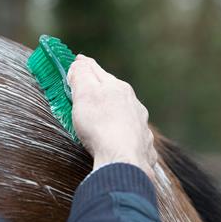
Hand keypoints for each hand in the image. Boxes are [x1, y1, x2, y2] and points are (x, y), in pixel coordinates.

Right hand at [67, 55, 156, 176]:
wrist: (123, 160)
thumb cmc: (100, 126)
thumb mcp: (84, 95)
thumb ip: (81, 76)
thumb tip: (80, 63)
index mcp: (117, 88)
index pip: (97, 70)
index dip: (84, 65)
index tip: (77, 61)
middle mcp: (133, 102)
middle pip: (112, 90)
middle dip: (100, 87)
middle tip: (86, 88)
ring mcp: (140, 123)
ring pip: (125, 110)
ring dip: (114, 109)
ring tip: (102, 114)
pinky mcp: (142, 143)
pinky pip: (131, 132)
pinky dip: (123, 130)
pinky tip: (118, 137)